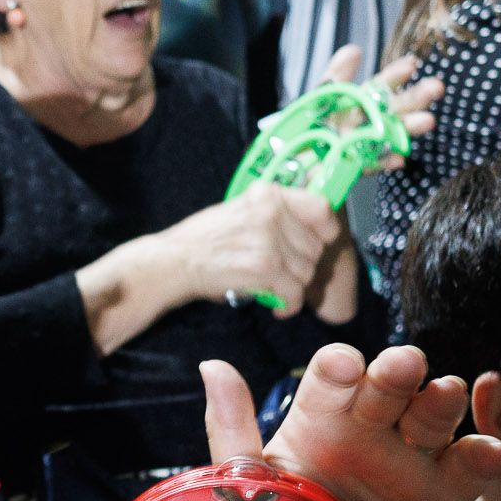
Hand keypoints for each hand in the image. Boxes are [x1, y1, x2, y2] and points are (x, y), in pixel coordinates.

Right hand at [161, 181, 340, 317]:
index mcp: (267, 194)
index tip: (319, 242)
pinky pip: (294, 292)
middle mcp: (271, 212)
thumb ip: (274, 214)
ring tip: (277, 289)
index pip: (321, 207)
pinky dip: (288, 304)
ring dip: (294, 286)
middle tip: (284, 273)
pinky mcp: (264, 267)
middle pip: (315, 246)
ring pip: (307, 271)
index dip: (325, 230)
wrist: (176, 260)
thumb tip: (309, 229)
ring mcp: (269, 240)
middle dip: (303, 265)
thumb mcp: (242, 210)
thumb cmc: (204, 239)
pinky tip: (277, 305)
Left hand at [200, 347, 500, 500]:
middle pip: (388, 387)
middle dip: (395, 372)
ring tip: (445, 393)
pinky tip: (490, 453)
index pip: (332, 379)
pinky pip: (469, 470)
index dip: (340, 370)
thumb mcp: (249, 486)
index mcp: (320, 417)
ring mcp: (410, 460)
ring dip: (440, 401)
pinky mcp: (444, 496)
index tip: (343, 367)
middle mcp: (368, 429)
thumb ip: (232, 430)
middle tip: (401, 366)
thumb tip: (212, 364)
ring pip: (432, 417)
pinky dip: (485, 457)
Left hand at [310, 42, 440, 171]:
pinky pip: (369, 164)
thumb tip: (354, 50)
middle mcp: (370, 122)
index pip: (383, 85)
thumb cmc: (314, 121)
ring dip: (408, 128)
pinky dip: (383, 162)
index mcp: (363, 101)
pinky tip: (398, 159)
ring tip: (428, 120)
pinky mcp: (353, 166)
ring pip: (389, 135)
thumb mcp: (323, 94)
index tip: (411, 64)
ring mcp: (365, 144)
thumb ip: (338, 74)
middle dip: (416, 98)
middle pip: (395, 109)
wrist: (295, 153)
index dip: (396, 75)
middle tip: (436, 87)